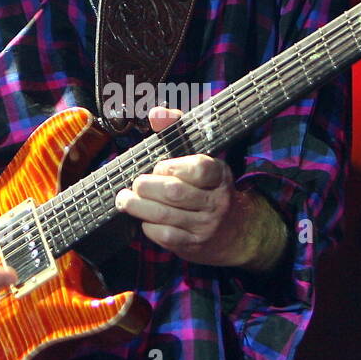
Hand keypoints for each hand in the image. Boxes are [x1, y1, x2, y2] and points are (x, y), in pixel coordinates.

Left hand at [115, 107, 286, 270]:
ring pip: (165, 216)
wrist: (235, 232)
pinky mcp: (193, 245)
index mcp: (219, 176)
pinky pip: (164, 236)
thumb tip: (156, 113)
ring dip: (138, 206)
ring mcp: (205, 226)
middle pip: (174, 192)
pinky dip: (147, 225)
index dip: (172, 166)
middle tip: (135, 184)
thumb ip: (177, 131)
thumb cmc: (208, 188)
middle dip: (146, 186)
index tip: (159, 167)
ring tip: (125, 200)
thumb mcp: (202, 158)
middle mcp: (215, 201)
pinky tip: (143, 218)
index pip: (199, 168)